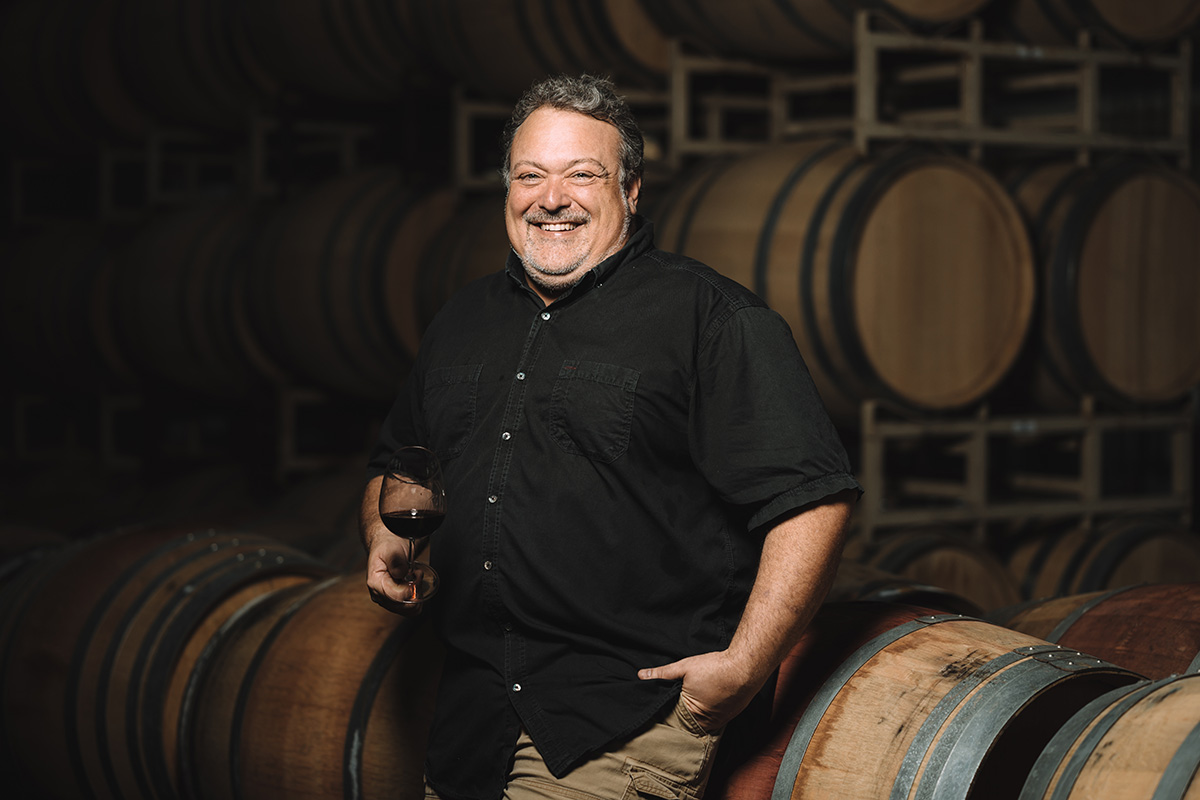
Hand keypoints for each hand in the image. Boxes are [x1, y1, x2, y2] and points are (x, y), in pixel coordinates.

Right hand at [364, 530, 425, 615]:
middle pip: (404, 606)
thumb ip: (396, 561)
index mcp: (375, 583)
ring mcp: (386, 600)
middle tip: (417, 573)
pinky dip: (416, 598)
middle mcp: (378, 595)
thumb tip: (400, 574)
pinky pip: (410, 609)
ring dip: (417, 595)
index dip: (411, 589)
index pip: (396, 597)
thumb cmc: (389, 548)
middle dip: (415, 591)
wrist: (388, 548)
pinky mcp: (393, 602)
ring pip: (409, 610)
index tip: (417, 574)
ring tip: (415, 577)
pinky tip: (415, 584)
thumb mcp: (392, 548)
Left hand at [638, 650, 760, 731]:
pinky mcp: (731, 715)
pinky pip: (715, 717)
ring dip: (696, 713)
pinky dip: (709, 710)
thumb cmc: (715, 668)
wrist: (746, 666)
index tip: (656, 709)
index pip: (673, 721)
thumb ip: (662, 673)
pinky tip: (706, 698)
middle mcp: (707, 723)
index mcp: (693, 715)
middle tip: (672, 702)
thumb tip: (641, 675)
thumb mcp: (685, 667)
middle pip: (688, 723)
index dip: (664, 713)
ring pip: (702, 721)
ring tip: (691, 699)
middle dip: (680, 714)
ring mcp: (721, 720)